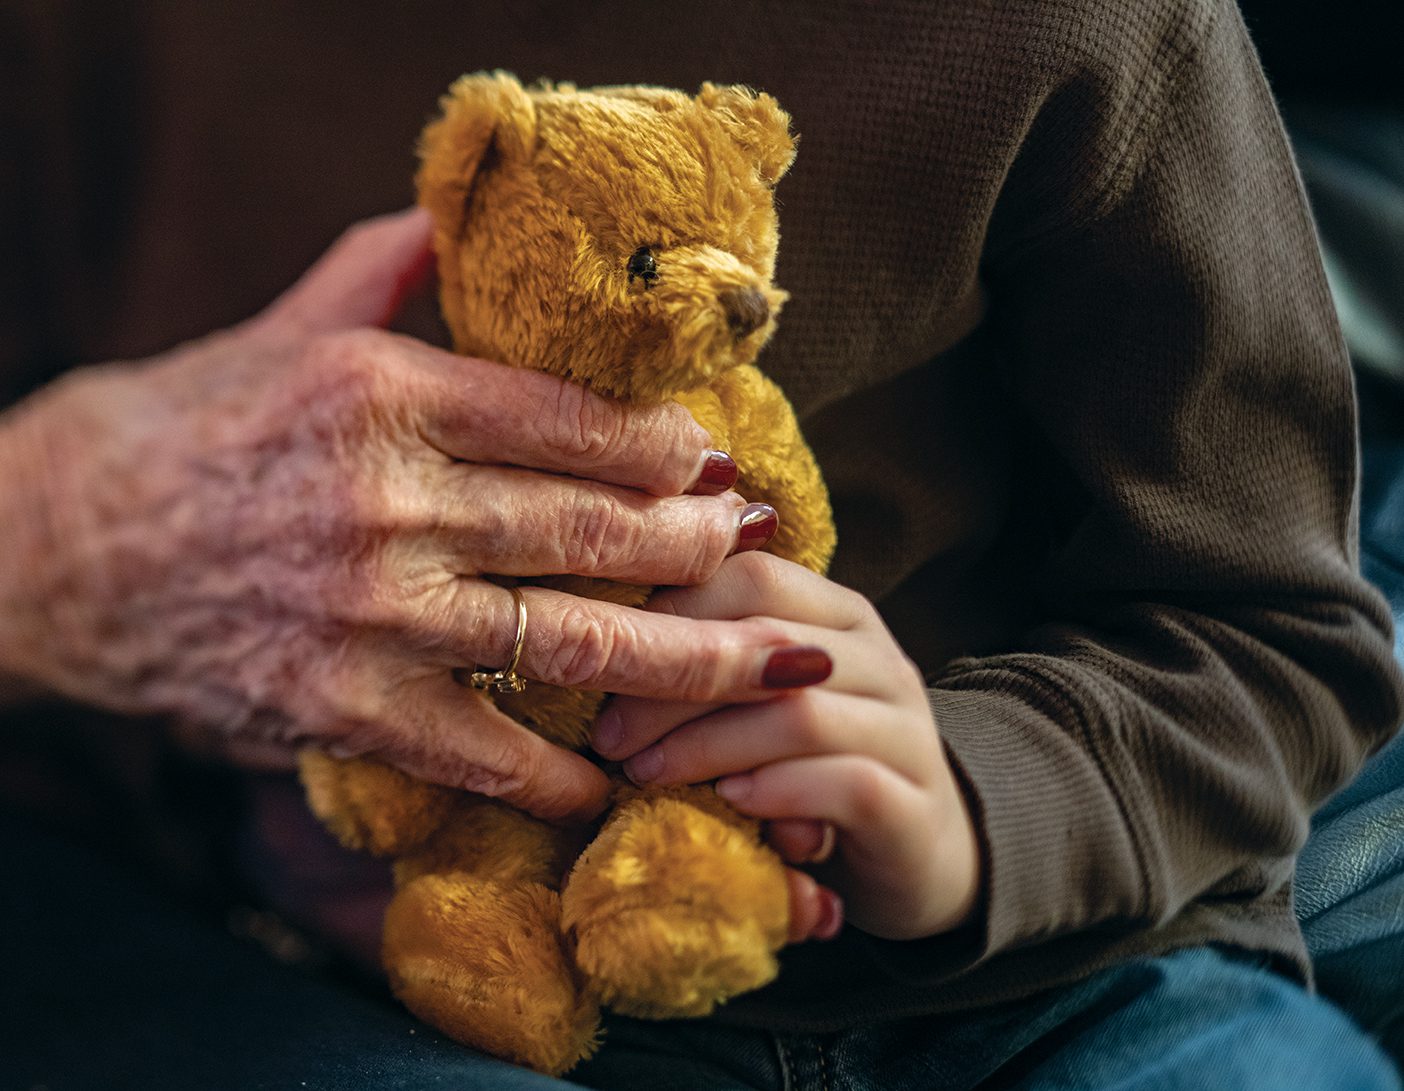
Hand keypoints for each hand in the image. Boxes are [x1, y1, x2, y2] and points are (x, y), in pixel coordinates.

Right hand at [0, 208, 789, 822]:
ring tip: (763, 659)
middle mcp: (391, 500)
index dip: (668, 447)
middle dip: (699, 543)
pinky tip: (617, 777)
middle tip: (763, 548)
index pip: (573, 419)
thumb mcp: (284, 326)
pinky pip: (481, 749)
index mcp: (386, 389)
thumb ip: (387, 268)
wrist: (50, 547)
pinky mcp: (341, 707)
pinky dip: (556, 772)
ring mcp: (371, 613)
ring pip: (569, 639)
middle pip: (593, 528)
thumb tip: (466, 216)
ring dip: (684, 655)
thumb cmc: (181, 426)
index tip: (718, 465)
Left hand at [591, 551, 983, 939]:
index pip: (753, 576)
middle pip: (767, 639)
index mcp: (840, 617)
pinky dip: (777, 790)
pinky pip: (846, 782)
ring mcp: (907, 731)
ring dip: (708, 743)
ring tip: (647, 774)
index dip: (671, 612)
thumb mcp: (763, 710)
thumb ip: (715, 670)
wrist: (920, 861)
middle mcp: (881, 659)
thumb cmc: (812, 774)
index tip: (605, 666)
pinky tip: (730, 803)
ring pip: (801, 711)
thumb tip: (604, 649)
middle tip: (608, 736)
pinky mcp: (914, 807)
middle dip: (672, 686)